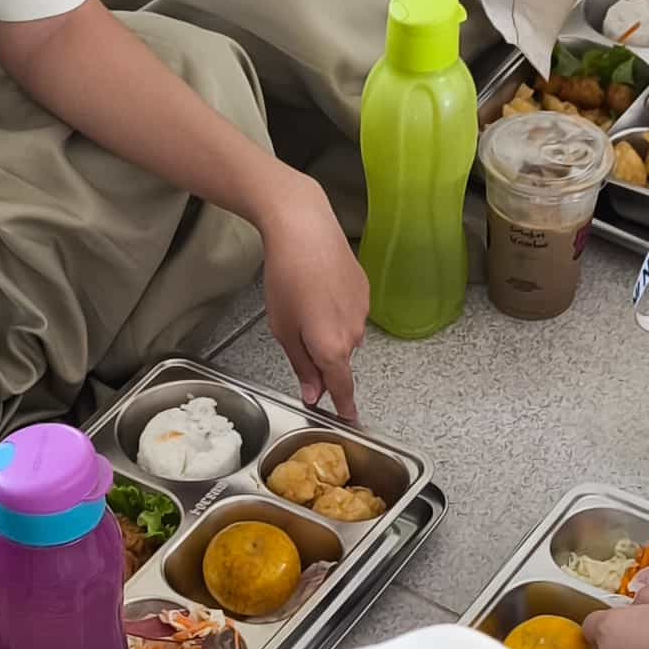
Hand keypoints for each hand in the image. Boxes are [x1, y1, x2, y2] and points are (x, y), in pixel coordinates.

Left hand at [251, 177, 367, 420]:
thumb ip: (301, 365)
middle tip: (295, 332)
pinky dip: (335, 308)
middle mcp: (355, 334)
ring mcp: (363, 311)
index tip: (350, 419)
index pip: (343, 387)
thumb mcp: (283, 329)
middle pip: (339, 359)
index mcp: (332, 348)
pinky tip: (318, 287)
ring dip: (327, 329)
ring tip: (303, 301)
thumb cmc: (287, 278)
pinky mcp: (365, 291)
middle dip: (320, 355)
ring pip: (344, 334)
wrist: (305, 229)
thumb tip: (314, 393)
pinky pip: (350, 312)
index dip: (345, 406)